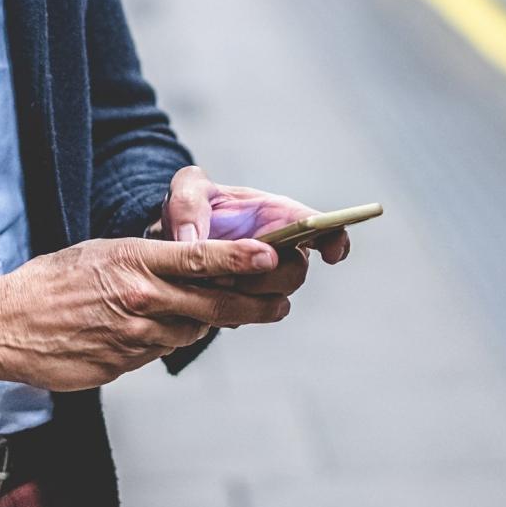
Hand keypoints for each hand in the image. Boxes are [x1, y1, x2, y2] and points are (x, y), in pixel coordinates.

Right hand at [0, 236, 287, 389]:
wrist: (6, 325)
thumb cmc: (54, 280)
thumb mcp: (103, 252)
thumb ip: (150, 260)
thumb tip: (193, 264)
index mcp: (136, 262)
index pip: (200, 258)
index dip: (241, 259)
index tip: (274, 256)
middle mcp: (142, 300)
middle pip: (215, 305)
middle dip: (257, 303)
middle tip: (283, 301)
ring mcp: (135, 338)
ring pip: (192, 331)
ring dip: (212, 323)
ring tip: (235, 311)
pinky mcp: (124, 366)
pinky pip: (161, 351)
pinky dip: (171, 339)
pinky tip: (162, 329)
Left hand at [149, 165, 352, 295]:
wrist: (170, 240)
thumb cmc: (190, 207)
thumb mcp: (186, 190)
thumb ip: (189, 204)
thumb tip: (193, 241)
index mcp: (275, 215)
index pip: (320, 226)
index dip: (334, 239)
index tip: (331, 254)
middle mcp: (277, 250)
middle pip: (297, 272)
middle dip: (270, 275)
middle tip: (233, 269)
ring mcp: (262, 281)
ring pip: (274, 299)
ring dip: (247, 295)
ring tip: (213, 280)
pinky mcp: (243, 304)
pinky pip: (246, 316)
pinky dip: (228, 311)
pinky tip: (206, 296)